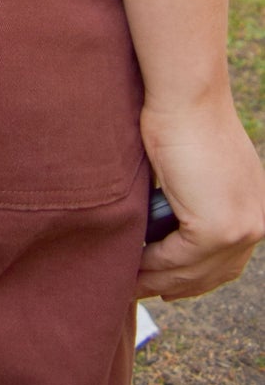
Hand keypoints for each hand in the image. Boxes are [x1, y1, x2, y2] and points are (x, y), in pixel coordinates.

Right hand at [136, 95, 264, 299]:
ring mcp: (239, 228)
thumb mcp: (199, 167)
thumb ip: (196, 197)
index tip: (167, 282)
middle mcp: (255, 223)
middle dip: (177, 285)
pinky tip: (134, 263)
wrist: (187, 96)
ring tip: (132, 280)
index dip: (196, 276)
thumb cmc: (183, 117)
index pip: (227, 258)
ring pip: (195, 271)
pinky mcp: (216, 229)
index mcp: (255, 208)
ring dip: (160, 279)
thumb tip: (167, 222)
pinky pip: (178, 259)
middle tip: (144, 288)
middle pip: (214, 272)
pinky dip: (153, 263)